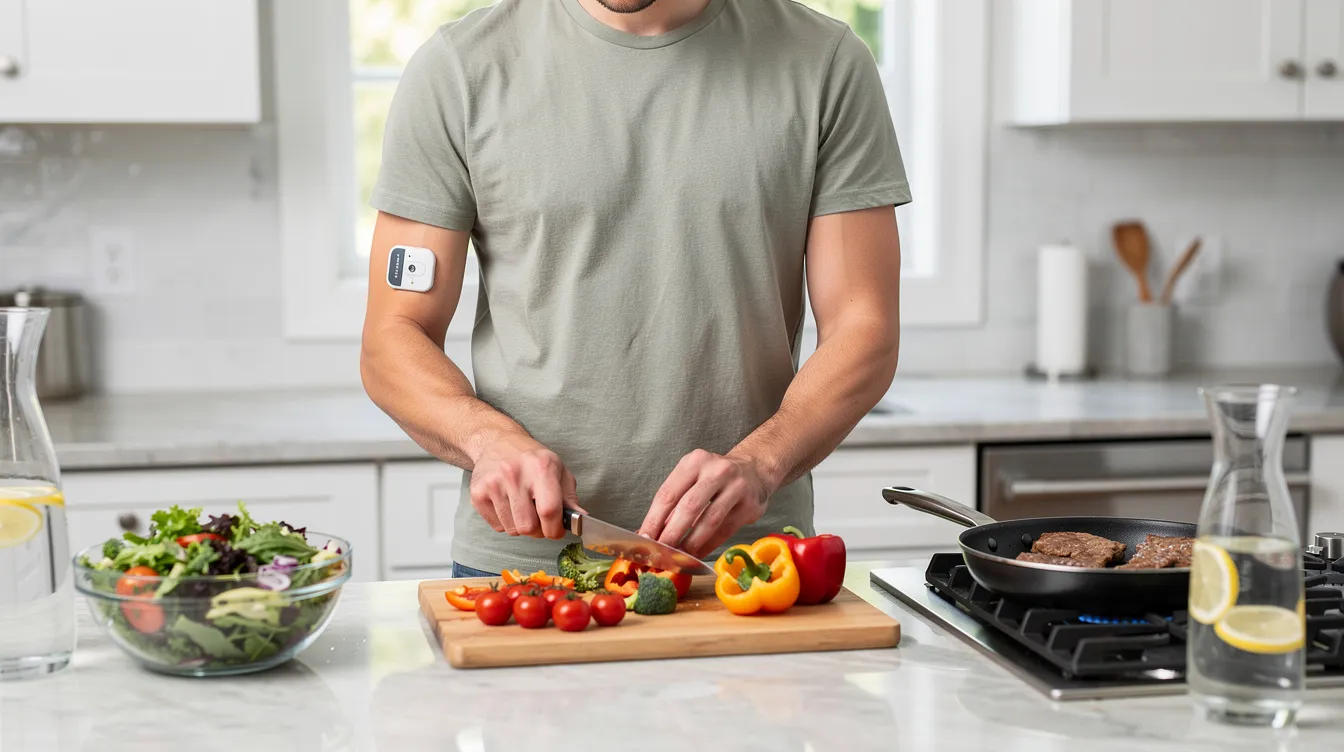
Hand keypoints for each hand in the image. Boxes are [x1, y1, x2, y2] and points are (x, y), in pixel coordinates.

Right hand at [469, 432, 582, 539]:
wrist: (498, 442)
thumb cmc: (532, 459)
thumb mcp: (558, 469)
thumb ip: (570, 497)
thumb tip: (581, 520)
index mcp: (541, 468)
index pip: (549, 510)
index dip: (554, 529)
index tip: (556, 531)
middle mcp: (515, 475)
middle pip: (528, 526)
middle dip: (537, 531)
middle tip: (539, 520)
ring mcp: (493, 484)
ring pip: (512, 530)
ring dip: (521, 526)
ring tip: (522, 507)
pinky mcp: (477, 494)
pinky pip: (497, 527)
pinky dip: (505, 523)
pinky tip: (508, 505)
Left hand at [638, 449, 771, 557]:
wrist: (754, 471)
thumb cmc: (714, 478)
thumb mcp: (692, 479)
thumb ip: (673, 504)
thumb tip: (650, 533)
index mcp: (694, 462)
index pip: (668, 493)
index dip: (654, 519)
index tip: (645, 538)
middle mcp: (716, 470)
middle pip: (688, 507)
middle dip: (671, 534)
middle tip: (659, 553)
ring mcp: (736, 487)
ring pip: (709, 521)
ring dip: (691, 544)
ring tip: (678, 558)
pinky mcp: (750, 505)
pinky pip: (725, 530)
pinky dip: (708, 546)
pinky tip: (697, 555)